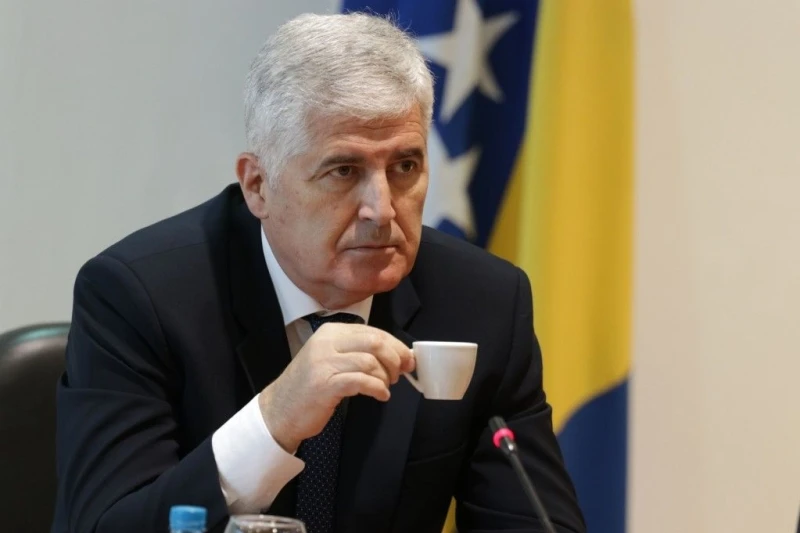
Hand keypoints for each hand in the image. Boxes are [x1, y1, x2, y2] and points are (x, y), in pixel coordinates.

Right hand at [258, 323, 414, 451]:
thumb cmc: (311, 387)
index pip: (373, 331)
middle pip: (375, 342)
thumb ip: (358, 352)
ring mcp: (323, 363)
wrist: (280, 410)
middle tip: (401, 374)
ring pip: (370, 361)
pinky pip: (361, 381)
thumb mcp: (332, 359)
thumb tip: (398, 353)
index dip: (396, 345)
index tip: (408, 359)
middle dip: (395, 358)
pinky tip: (381, 395)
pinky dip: (377, 388)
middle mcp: (327, 343)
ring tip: (386, 387)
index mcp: (331, 332)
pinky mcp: (324, 385)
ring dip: (386, 377)